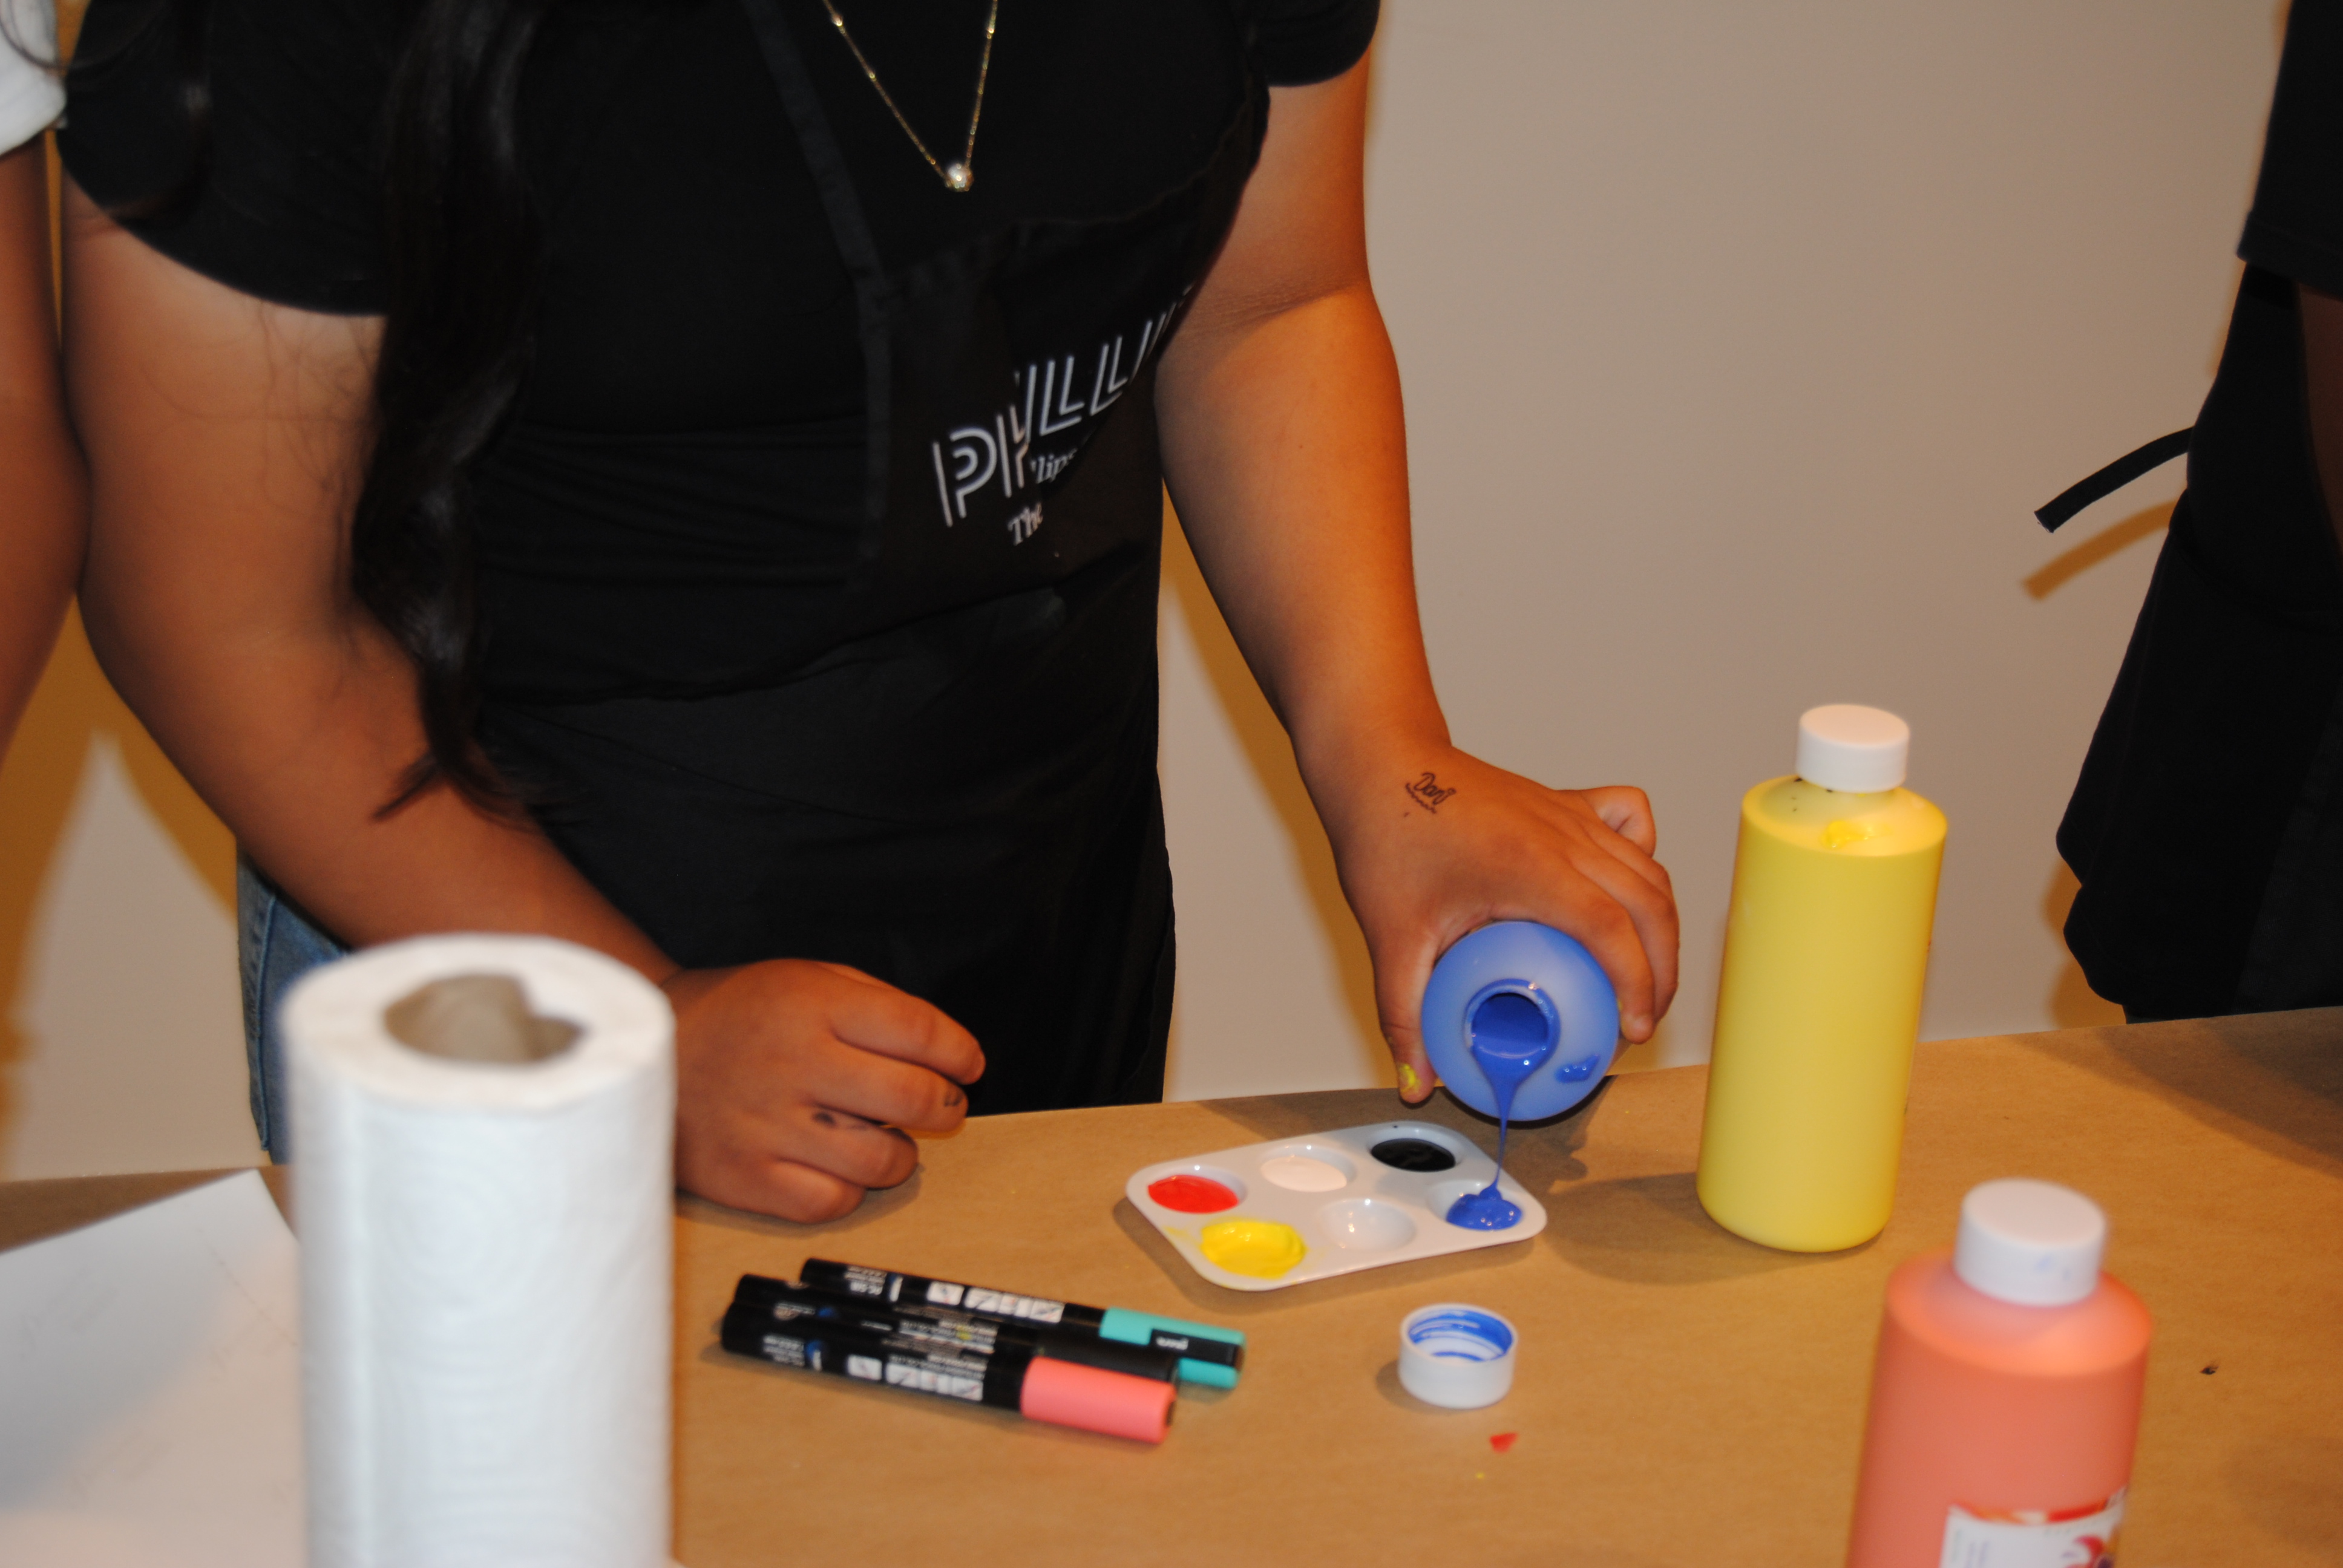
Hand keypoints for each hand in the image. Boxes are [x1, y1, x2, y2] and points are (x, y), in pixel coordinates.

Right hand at [663, 960, 984, 1220]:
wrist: (643, 1052)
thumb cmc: (738, 1014)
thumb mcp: (804, 978)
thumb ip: (874, 1004)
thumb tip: (945, 1048)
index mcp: (811, 1005)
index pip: (919, 1031)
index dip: (959, 1052)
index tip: (968, 1065)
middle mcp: (793, 1063)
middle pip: (913, 1097)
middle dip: (945, 1103)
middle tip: (941, 1103)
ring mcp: (768, 1125)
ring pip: (881, 1160)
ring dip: (901, 1152)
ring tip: (885, 1137)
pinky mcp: (745, 1177)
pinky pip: (831, 1203)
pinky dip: (850, 1190)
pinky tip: (840, 1166)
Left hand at [1313, 745, 1678, 1104]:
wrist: (1379, 763)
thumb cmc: (1385, 832)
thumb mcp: (1392, 936)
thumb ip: (1404, 1014)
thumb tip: (1417, 1080)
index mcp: (1531, 866)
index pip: (1613, 931)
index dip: (1637, 986)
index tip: (1633, 1030)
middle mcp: (1564, 835)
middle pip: (1650, 903)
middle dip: (1662, 969)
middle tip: (1643, 1017)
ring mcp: (1570, 815)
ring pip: (1649, 869)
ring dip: (1660, 925)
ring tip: (1645, 976)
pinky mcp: (1566, 803)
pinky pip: (1631, 823)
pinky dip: (1643, 861)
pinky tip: (1624, 894)